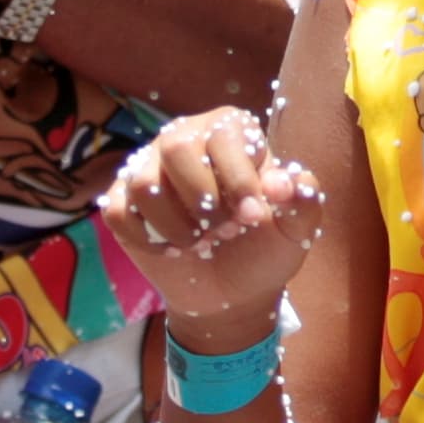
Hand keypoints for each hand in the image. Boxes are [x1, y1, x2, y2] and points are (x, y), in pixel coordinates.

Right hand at [97, 107, 326, 328]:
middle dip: (203, 200)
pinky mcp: (122, 201)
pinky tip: (173, 249)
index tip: (253, 218)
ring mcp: (148, 167)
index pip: (223, 138)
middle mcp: (184, 137)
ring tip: (202, 242)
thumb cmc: (264, 248)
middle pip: (175, 149)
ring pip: (144, 183)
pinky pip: (120, 212)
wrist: (231, 291)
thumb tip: (289, 183)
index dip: (238, 180)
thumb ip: (302, 201)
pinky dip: (149, 240)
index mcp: (230, 131)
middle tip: (224, 231)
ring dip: (177, 226)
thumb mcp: (295, 230)